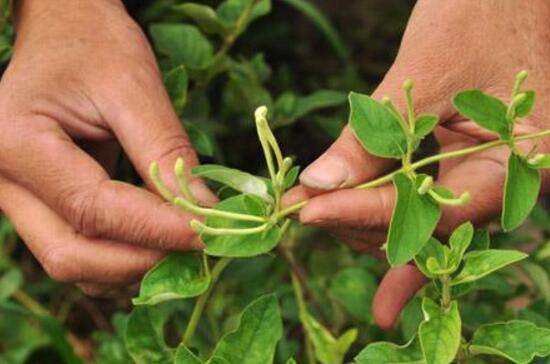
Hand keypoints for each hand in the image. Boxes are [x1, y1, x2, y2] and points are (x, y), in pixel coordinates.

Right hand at [0, 0, 215, 294]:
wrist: (65, 31)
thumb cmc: (93, 43)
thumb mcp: (134, 88)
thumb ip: (167, 153)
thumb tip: (206, 212)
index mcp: (16, 142)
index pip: (93, 209)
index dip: (157, 229)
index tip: (210, 233)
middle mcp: (5, 181)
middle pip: (72, 254)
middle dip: (142, 259)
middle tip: (200, 244)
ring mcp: (17, 198)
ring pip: (73, 263)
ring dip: (132, 265)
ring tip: (182, 242)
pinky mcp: (39, 204)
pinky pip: (78, 250)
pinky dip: (120, 256)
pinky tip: (156, 238)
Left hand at [284, 0, 549, 328]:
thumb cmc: (482, 13)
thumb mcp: (425, 73)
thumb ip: (372, 135)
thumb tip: (317, 186)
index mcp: (521, 164)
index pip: (433, 212)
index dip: (366, 215)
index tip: (309, 211)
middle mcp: (509, 182)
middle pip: (424, 226)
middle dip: (357, 220)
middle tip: (298, 208)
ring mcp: (487, 176)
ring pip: (417, 218)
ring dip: (363, 217)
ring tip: (311, 206)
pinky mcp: (464, 165)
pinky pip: (421, 198)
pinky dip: (382, 203)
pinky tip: (347, 210)